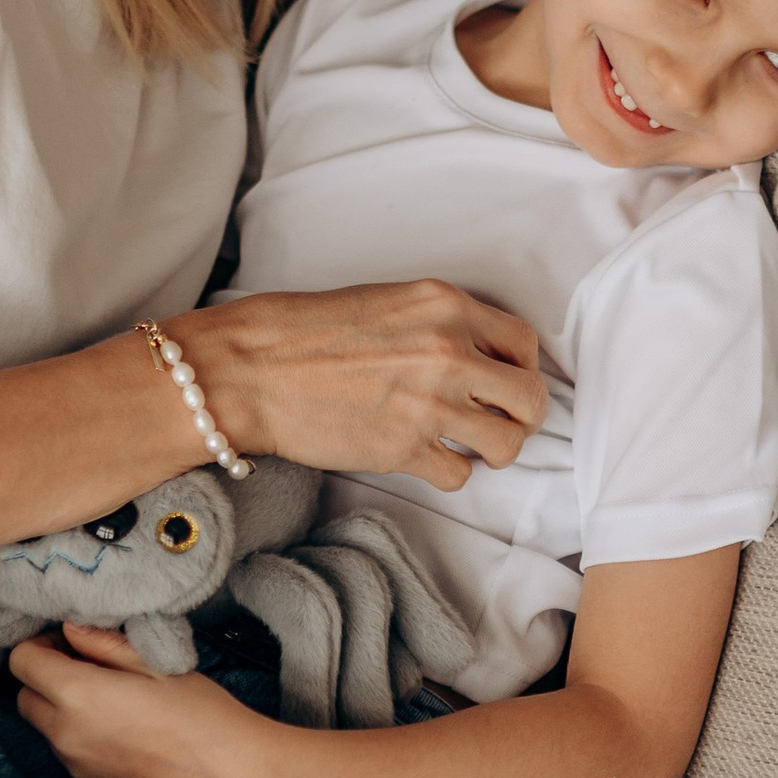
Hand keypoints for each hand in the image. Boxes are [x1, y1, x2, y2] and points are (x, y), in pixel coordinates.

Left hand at [9, 626, 280, 777]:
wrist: (228, 775)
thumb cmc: (200, 713)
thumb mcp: (154, 663)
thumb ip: (103, 644)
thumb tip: (70, 629)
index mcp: (78, 696)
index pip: (22, 662)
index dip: (40, 646)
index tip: (70, 644)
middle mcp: (65, 734)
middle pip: (25, 696)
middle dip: (46, 677)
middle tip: (87, 668)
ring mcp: (74, 764)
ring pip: (43, 726)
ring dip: (60, 707)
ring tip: (109, 700)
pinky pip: (65, 751)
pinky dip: (77, 735)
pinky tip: (120, 729)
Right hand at [188, 280, 545, 494]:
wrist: (249, 369)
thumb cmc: (303, 333)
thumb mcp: (386, 303)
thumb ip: (439, 324)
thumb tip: (476, 355)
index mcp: (445, 306)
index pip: (523, 343)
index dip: (522, 368)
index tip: (509, 382)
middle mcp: (447, 352)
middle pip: (529, 397)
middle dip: (523, 416)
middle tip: (504, 422)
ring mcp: (429, 404)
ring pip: (506, 443)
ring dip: (495, 450)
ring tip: (473, 447)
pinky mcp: (404, 449)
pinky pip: (460, 474)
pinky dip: (450, 472)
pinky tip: (431, 460)